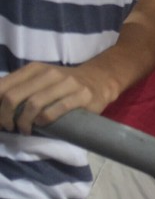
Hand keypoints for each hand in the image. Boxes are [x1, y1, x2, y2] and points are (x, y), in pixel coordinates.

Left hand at [0, 62, 119, 134]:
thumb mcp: (40, 80)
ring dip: (23, 122)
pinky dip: (44, 120)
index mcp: (35, 68)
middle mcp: (49, 73)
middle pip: (13, 96)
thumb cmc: (64, 85)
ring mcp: (67, 83)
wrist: (100, 80)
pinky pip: (56, 110)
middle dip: (5, 117)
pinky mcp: (82, 95)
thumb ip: (19, 88)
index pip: (3, 86)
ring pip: (33, 104)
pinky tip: (41, 125)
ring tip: (25, 130)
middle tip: (8, 127)